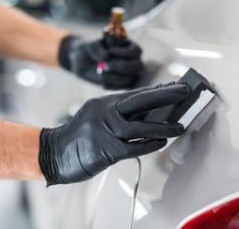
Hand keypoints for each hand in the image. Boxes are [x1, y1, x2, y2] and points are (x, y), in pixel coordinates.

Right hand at [39, 82, 190, 184]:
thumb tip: (150, 113)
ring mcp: (106, 130)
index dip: (158, 91)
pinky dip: (150, 144)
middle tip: (185, 91)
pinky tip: (162, 142)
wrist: (52, 152)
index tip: (176, 86)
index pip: (136, 94)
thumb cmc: (80, 135)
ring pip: (141, 126)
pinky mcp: (106, 150)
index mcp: (105, 102)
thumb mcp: (97, 116)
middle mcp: (106, 112)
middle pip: (141, 101)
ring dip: (164, 126)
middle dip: (166, 96)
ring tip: (180, 126)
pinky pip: (134, 146)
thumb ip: (119, 114)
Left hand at [58, 35, 142, 88]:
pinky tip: (103, 81)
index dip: (125, 53)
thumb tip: (106, 56)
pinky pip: (124, 88)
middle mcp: (133, 60)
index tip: (110, 51)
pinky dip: (112, 85)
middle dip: (122, 66)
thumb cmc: (89, 50)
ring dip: (115, 77)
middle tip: (106, 65)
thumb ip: (98, 48)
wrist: (82, 62)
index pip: (136, 51)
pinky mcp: (123, 84)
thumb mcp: (90, 45)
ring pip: (131, 79)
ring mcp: (130, 73)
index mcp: (129, 46)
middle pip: (138, 66)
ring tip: (101, 72)